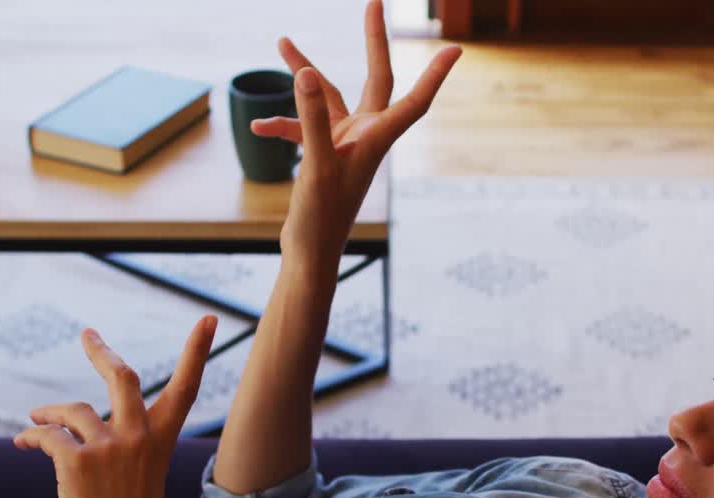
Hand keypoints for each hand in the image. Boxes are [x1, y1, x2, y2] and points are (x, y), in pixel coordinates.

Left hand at [13, 315, 216, 497]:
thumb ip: (122, 453)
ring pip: (73, 409)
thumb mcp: (136, 486)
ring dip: (50, 412)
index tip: (206, 319)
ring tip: (36, 418)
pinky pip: (47, 436)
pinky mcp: (76, 462)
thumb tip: (77, 432)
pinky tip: (24, 442)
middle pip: (122, 376)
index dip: (196, 350)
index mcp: (162, 444)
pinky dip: (32, 437)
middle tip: (88, 336)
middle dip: (101, 352)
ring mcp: (109, 448)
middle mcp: (140, 438)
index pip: (186, 387)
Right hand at [250, 0, 461, 277]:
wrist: (310, 255)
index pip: (413, 99)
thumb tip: (309, 74)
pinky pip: (305, 126)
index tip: (455, 47)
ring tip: (283, 42)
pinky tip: (258, 126)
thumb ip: (312, 118)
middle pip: (377, 78)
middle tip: (374, 2)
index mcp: (375, 139)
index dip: (435, 74)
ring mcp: (344, 143)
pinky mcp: (324, 155)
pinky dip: (283, 122)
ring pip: (331, 95)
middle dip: (374, 41)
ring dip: (307, 73)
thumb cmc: (320, 219)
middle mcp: (365, 136)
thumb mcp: (315, 166)